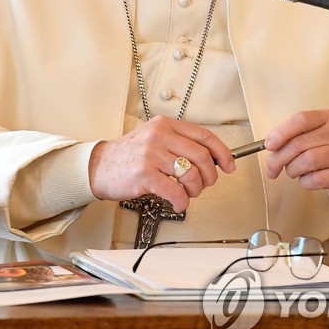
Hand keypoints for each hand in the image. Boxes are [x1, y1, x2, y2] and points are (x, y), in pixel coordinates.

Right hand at [88, 116, 235, 212]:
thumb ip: (178, 143)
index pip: (204, 135)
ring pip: (191, 174)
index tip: (229, 165)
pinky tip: (177, 203)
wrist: (99, 166)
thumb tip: (211, 159)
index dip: (222, 152)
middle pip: (202, 156)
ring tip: (187, 194)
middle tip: (204, 184)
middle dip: (210, 176)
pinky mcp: (145, 174)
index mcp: (165, 125)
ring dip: (195, 190)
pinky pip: (176, 191)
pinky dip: (182, 202)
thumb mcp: (153, 138)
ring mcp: (151, 154)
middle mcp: (159, 136)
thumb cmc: (128, 156)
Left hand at [262, 109, 328, 205]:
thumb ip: (293, 136)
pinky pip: (315, 179)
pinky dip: (304, 182)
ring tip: (293, 171)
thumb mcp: (315, 135)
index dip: (281, 132)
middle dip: (279, 158)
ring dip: (292, 170)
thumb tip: (269, 145)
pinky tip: (306, 180)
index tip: (269, 144)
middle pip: (299, 143)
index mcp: (328, 118)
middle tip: (272, 167)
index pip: (301, 119)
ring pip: (306, 161)